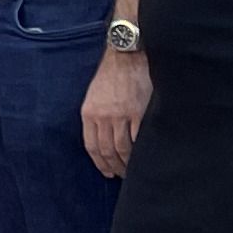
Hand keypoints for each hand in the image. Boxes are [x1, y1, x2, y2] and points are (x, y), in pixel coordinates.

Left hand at [83, 40, 150, 177]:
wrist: (126, 57)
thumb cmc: (110, 76)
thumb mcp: (94, 96)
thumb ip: (96, 116)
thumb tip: (102, 138)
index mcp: (89, 113)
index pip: (92, 146)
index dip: (99, 163)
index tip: (107, 172)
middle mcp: (103, 117)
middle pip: (107, 151)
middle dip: (114, 166)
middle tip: (122, 175)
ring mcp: (121, 116)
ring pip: (123, 148)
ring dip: (127, 163)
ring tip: (132, 170)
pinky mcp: (138, 113)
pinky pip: (138, 139)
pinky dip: (140, 151)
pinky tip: (143, 157)